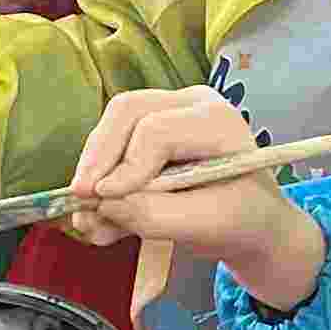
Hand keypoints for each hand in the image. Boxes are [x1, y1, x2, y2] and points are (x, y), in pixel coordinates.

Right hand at [66, 88, 325, 305]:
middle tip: (80, 199)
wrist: (251, 223)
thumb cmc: (241, 220)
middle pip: (126, 113)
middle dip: (97, 158)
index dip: (127, 166)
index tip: (107, 202)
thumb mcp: (206, 225)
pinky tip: (98, 221)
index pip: (156, 130)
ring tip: (89, 222)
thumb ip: (156, 215)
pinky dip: (98, 183)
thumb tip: (102, 206)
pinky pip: (109, 147)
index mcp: (215, 119)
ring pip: (110, 127)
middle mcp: (188, 104)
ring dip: (93, 173)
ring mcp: (165, 113)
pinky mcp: (145, 132)